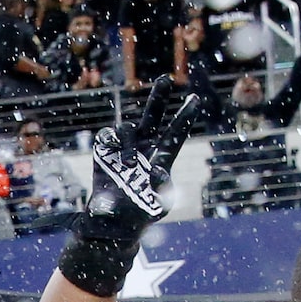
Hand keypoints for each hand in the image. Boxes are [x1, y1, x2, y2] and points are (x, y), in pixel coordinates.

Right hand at [76, 78, 200, 244]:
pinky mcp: (105, 153)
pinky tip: (109, 149)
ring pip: (128, 129)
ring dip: (129, 144)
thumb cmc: (141, 213)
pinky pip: (106, 136)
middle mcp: (145, 146)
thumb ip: (162, 190)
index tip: (195, 99)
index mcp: (162, 157)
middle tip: (166, 79)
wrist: (114, 222)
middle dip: (159, 96)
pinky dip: (108, 139)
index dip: (185, 116)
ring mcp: (124, 148)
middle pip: (153, 116)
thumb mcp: (158, 206)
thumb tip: (157, 172)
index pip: (176, 133)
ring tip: (129, 165)